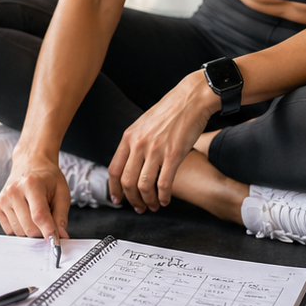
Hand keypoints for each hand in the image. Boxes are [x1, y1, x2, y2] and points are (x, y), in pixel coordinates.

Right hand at [0, 152, 70, 239]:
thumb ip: (61, 215)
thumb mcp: (61, 192)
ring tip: (36, 213)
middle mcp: (14, 191)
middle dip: (42, 233)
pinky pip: (10, 230)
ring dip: (31, 230)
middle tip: (50, 225)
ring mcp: (3, 199)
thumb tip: (60, 235)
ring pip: (19, 231)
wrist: (30, 163)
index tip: (56, 245)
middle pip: (29, 227)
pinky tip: (26, 215)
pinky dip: (21, 228)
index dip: (48, 232)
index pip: (39, 215)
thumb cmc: (47, 177)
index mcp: (31, 184)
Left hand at [108, 71, 220, 211]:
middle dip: (133, 199)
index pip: (114, 169)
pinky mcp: (173, 154)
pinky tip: (166, 200)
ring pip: (144, 186)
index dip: (114, 189)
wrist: (190, 99)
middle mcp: (139, 144)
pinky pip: (164, 184)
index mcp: (129, 137)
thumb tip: (130, 161)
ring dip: (148, 201)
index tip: (118, 199)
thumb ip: (135, 142)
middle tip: (140, 207)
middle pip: (127, 181)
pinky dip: (163, 197)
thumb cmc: (170, 111)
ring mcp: (155, 150)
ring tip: (154, 206)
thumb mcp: (143, 124)